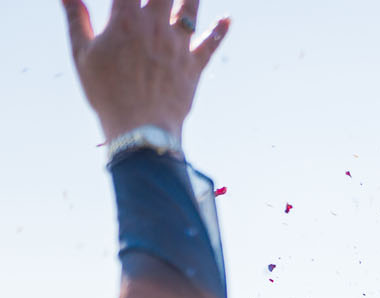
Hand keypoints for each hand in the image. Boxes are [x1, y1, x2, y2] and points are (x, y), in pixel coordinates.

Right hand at [64, 0, 229, 142]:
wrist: (141, 127)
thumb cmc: (106, 92)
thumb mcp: (82, 54)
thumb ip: (76, 20)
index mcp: (125, 20)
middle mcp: (155, 27)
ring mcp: (178, 45)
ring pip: (190, 10)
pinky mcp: (194, 65)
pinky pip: (211, 43)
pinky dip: (220, 30)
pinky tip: (227, 19)